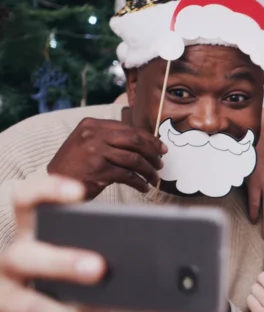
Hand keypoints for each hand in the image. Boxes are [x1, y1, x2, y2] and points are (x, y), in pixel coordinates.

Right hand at [0, 175, 108, 311]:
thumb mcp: (88, 274)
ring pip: (25, 302)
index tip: (78, 192)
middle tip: (99, 268)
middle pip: (23, 254)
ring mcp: (3, 296)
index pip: (27, 202)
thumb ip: (103, 259)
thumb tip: (143, 259)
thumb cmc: (76, 295)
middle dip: (61, 261)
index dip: (46, 191)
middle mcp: (12, 262)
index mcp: (33, 237)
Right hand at [46, 117, 166, 199]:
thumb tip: (144, 143)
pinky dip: (139, 182)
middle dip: (152, 153)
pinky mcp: (99, 169)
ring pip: (134, 159)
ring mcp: (95, 151)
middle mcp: (93, 135)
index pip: (129, 129)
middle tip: (160, 164)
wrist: (55, 183)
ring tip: (153, 178)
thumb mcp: (88, 143)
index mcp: (92, 124)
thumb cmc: (76, 164)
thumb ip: (110, 138)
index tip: (161, 149)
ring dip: (148, 170)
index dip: (149, 139)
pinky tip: (143, 187)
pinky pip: (128, 175)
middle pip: (135, 141)